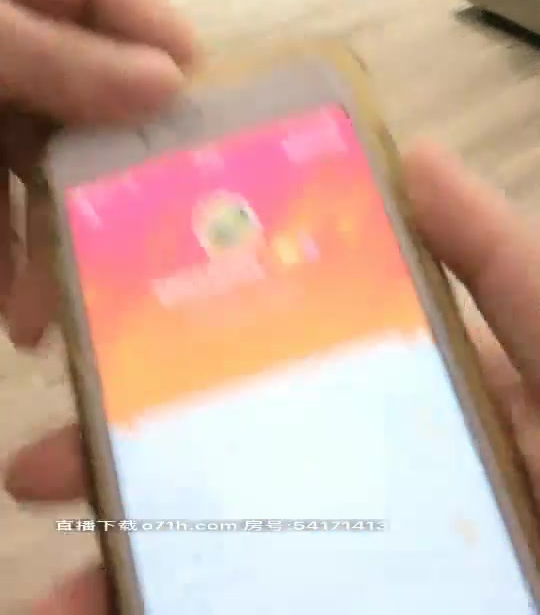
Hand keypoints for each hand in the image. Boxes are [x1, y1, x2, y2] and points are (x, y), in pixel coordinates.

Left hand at [0, 0, 194, 346]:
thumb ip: (60, 54)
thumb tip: (173, 83)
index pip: (143, 22)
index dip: (173, 95)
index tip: (197, 179)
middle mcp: (20, 9)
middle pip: (91, 105)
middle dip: (98, 192)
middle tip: (114, 275)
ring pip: (32, 155)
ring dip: (36, 233)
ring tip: (36, 318)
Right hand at [7, 142, 539, 610]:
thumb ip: (498, 258)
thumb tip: (414, 157)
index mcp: (396, 393)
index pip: (274, 356)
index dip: (189, 348)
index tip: (108, 337)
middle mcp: (358, 471)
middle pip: (222, 460)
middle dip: (126, 461)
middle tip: (43, 464)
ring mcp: (344, 549)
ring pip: (214, 550)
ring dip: (125, 563)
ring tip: (57, 587)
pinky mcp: (326, 599)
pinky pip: (239, 606)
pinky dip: (157, 612)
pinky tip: (97, 613)